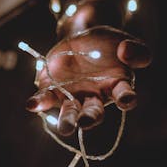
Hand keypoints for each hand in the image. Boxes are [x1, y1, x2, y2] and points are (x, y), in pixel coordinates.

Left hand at [25, 26, 151, 135]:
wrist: (81, 37)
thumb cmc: (107, 44)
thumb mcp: (123, 40)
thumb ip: (135, 49)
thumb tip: (126, 52)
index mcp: (117, 85)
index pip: (124, 95)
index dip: (126, 98)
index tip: (126, 100)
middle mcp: (95, 96)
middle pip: (93, 112)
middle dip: (89, 119)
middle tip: (84, 123)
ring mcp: (73, 95)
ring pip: (70, 111)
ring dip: (66, 120)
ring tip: (64, 128)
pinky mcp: (54, 90)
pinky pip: (46, 98)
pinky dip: (38, 102)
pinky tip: (32, 104)